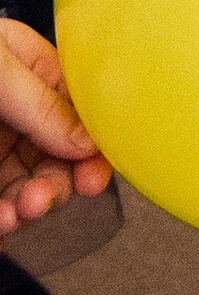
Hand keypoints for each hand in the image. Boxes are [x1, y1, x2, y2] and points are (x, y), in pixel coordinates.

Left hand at [0, 17, 110, 231]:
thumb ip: (40, 103)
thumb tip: (86, 141)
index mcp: (36, 72)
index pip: (82, 112)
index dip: (93, 147)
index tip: (91, 176)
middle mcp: (22, 111)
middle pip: (61, 157)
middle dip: (58, 185)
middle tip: (43, 200)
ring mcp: (1, 145)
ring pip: (33, 186)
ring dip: (30, 207)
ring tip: (17, 214)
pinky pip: (4, 204)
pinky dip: (7, 220)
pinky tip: (4, 222)